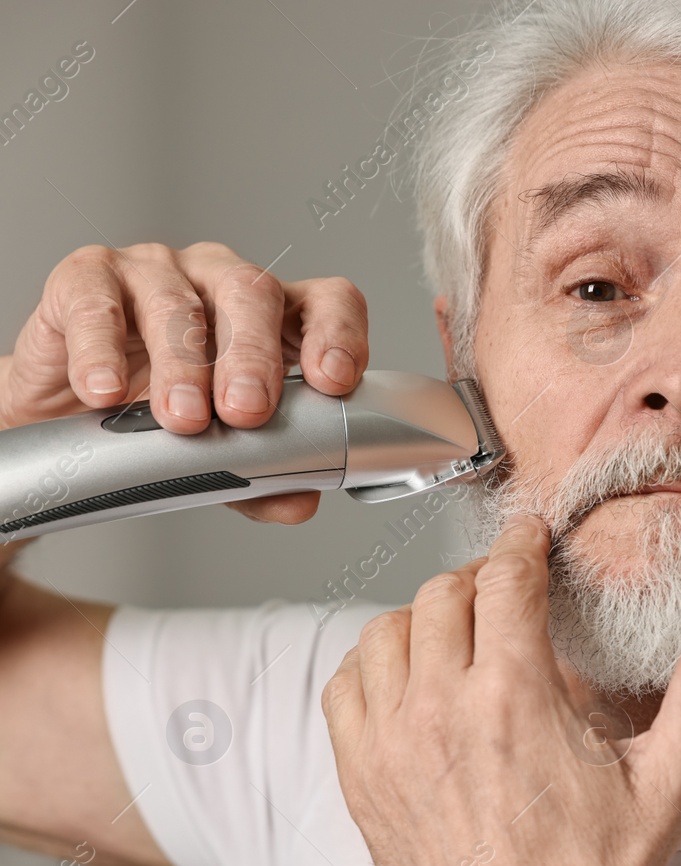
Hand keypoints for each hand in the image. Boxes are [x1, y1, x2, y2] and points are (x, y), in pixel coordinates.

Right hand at [0, 241, 368, 523]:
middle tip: (247, 413)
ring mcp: (155, 271)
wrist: (65, 417)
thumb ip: (262, 475)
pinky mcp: (85, 277)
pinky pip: (95, 303)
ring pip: (177, 303)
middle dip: (254, 357)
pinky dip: (99, 350)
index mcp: (272, 316)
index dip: (338, 334)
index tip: (334, 381)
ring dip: (182, 365)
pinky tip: (103, 391)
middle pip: (254, 293)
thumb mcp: (219, 453)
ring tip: (182, 419)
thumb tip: (298, 502)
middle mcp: (220, 280)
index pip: (325, 302)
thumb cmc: (157, 416)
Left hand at [321, 515, 680, 865]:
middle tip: (507, 587)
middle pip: (443, 595)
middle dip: (479, 576)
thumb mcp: (670, 784)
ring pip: (385, 634)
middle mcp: (441, 712)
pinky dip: (370, 666)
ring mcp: (390, 748)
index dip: (521, 544)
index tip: (530, 537)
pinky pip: (344, 690)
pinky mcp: (363, 783)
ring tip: (459, 629)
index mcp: (516, 698)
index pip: (505, 579)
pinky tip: (405, 679)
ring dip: (423, 617)